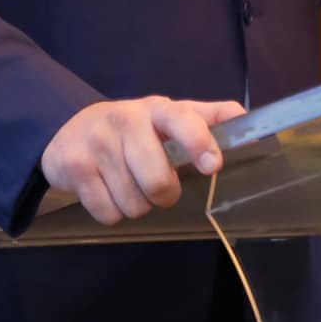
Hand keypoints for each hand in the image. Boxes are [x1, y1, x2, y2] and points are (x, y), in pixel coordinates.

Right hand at [41, 96, 246, 224]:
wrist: (71, 129)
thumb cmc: (134, 128)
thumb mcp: (168, 117)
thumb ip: (208, 119)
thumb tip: (248, 123)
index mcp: (157, 109)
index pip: (181, 119)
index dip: (198, 141)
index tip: (212, 165)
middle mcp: (126, 120)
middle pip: (157, 180)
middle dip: (164, 195)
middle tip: (159, 187)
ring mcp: (97, 142)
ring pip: (133, 203)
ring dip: (136, 204)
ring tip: (128, 184)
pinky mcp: (74, 165)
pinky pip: (107, 212)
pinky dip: (112, 212)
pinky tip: (107, 191)